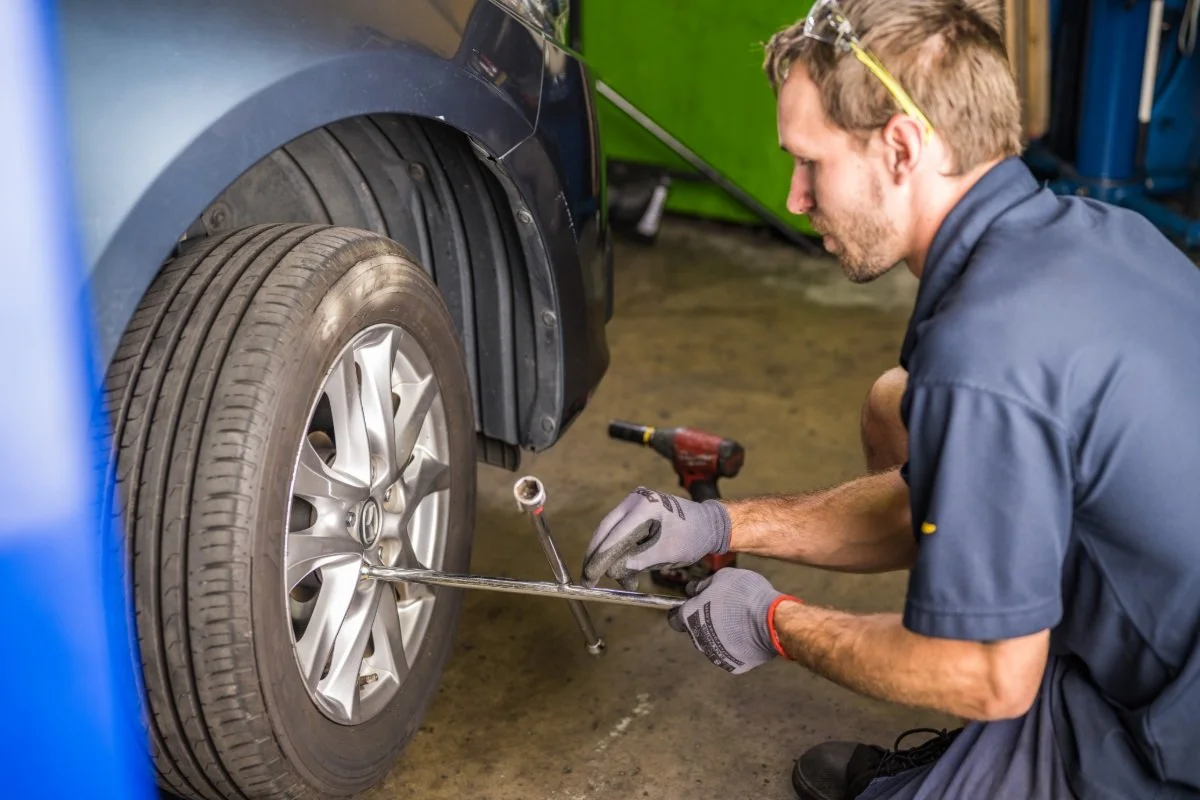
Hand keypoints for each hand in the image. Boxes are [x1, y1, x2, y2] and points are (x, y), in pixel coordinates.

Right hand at [582, 487, 730, 590]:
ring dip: (611, 558)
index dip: (600, 556)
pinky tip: (626, 572)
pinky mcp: (636, 513)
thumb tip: (613, 571)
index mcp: (645, 506)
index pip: (615, 532)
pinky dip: (621, 553)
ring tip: (619, 580)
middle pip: (606, 530)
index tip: (590, 575)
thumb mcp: (669, 552)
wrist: (709, 524)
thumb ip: (641, 560)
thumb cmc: (694, 536)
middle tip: (587, 579)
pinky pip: (621, 534)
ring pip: (612, 534)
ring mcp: (634, 505)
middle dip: (597, 556)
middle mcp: (635, 500)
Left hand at [666, 568, 795, 674]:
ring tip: (740, 621)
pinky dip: (737, 647)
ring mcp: (715, 655)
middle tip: (724, 610)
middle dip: (705, 622)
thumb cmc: (744, 594)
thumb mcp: (721, 577)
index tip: (693, 606)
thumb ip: (703, 585)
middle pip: (696, 631)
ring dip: (720, 635)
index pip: (675, 618)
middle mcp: (698, 639)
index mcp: (690, 616)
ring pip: (712, 644)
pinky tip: (748, 635)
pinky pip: (731, 655)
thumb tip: (693, 590)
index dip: (682, 611)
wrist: (771, 620)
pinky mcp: (733, 666)